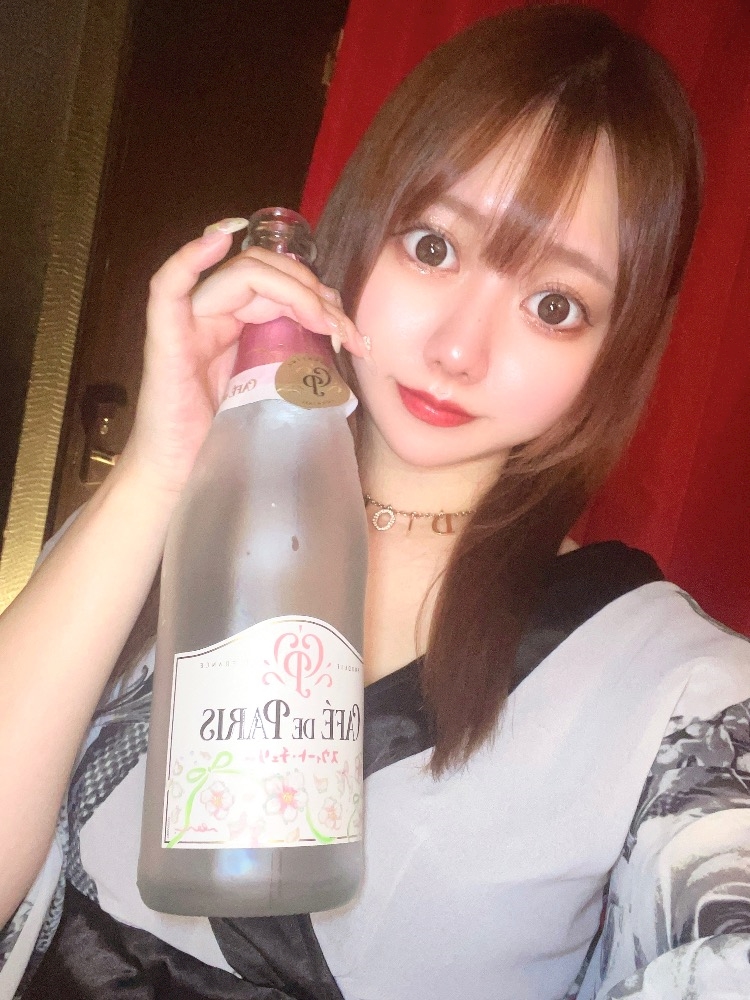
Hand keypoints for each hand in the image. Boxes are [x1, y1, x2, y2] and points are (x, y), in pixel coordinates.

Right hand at [120, 219, 362, 498]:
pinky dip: (191, 256)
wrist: (180, 476)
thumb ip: (298, 358)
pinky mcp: (165, 338)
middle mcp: (215, 313)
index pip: (284, 284)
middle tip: (344, 333)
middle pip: (268, 272)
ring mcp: (188, 321)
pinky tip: (219, 237)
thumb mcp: (276, 391)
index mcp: (239, 321)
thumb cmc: (224, 439)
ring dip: (294, 289)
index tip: (352, 336)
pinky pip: (169, 285)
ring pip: (241, 273)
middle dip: (316, 295)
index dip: (323, 299)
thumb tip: (344, 336)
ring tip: (325, 323)